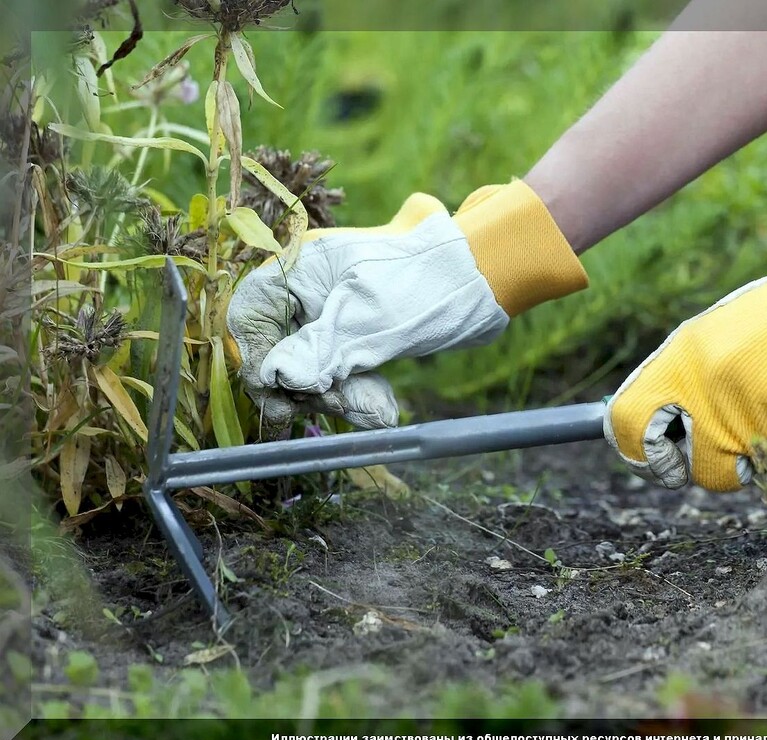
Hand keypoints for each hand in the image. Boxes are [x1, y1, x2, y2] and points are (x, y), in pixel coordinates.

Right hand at [226, 180, 587, 437]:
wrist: (485, 272)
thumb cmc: (424, 284)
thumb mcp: (366, 320)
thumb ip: (318, 350)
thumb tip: (276, 377)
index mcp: (298, 267)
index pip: (249, 317)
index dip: (260, 359)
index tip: (284, 395)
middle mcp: (309, 287)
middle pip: (282, 348)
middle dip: (312, 387)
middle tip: (343, 409)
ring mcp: (334, 309)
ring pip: (314, 366)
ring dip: (340, 397)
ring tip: (377, 412)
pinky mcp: (359, 332)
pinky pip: (343, 370)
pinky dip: (358, 392)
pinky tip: (381, 409)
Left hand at [603, 195, 766, 490]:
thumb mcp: (722, 330)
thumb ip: (687, 377)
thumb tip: (649, 423)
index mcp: (689, 360)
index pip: (630, 423)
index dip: (643, 445)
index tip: (660, 450)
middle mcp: (721, 392)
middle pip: (699, 468)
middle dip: (719, 460)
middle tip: (744, 433)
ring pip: (762, 469)